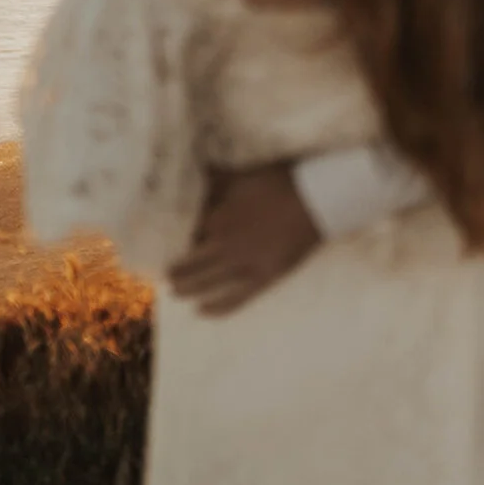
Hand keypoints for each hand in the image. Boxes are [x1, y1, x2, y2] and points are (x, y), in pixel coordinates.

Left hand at [168, 163, 321, 315]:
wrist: (319, 199)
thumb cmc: (282, 182)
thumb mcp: (244, 175)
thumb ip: (217, 178)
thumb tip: (195, 172)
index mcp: (219, 218)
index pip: (188, 234)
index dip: (177, 240)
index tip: (168, 244)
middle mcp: (225, 245)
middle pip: (191, 262)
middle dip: (175, 268)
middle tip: (165, 273)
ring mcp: (244, 264)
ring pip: (206, 282)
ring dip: (187, 288)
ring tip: (174, 291)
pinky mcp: (264, 277)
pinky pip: (236, 298)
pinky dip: (217, 307)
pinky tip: (202, 312)